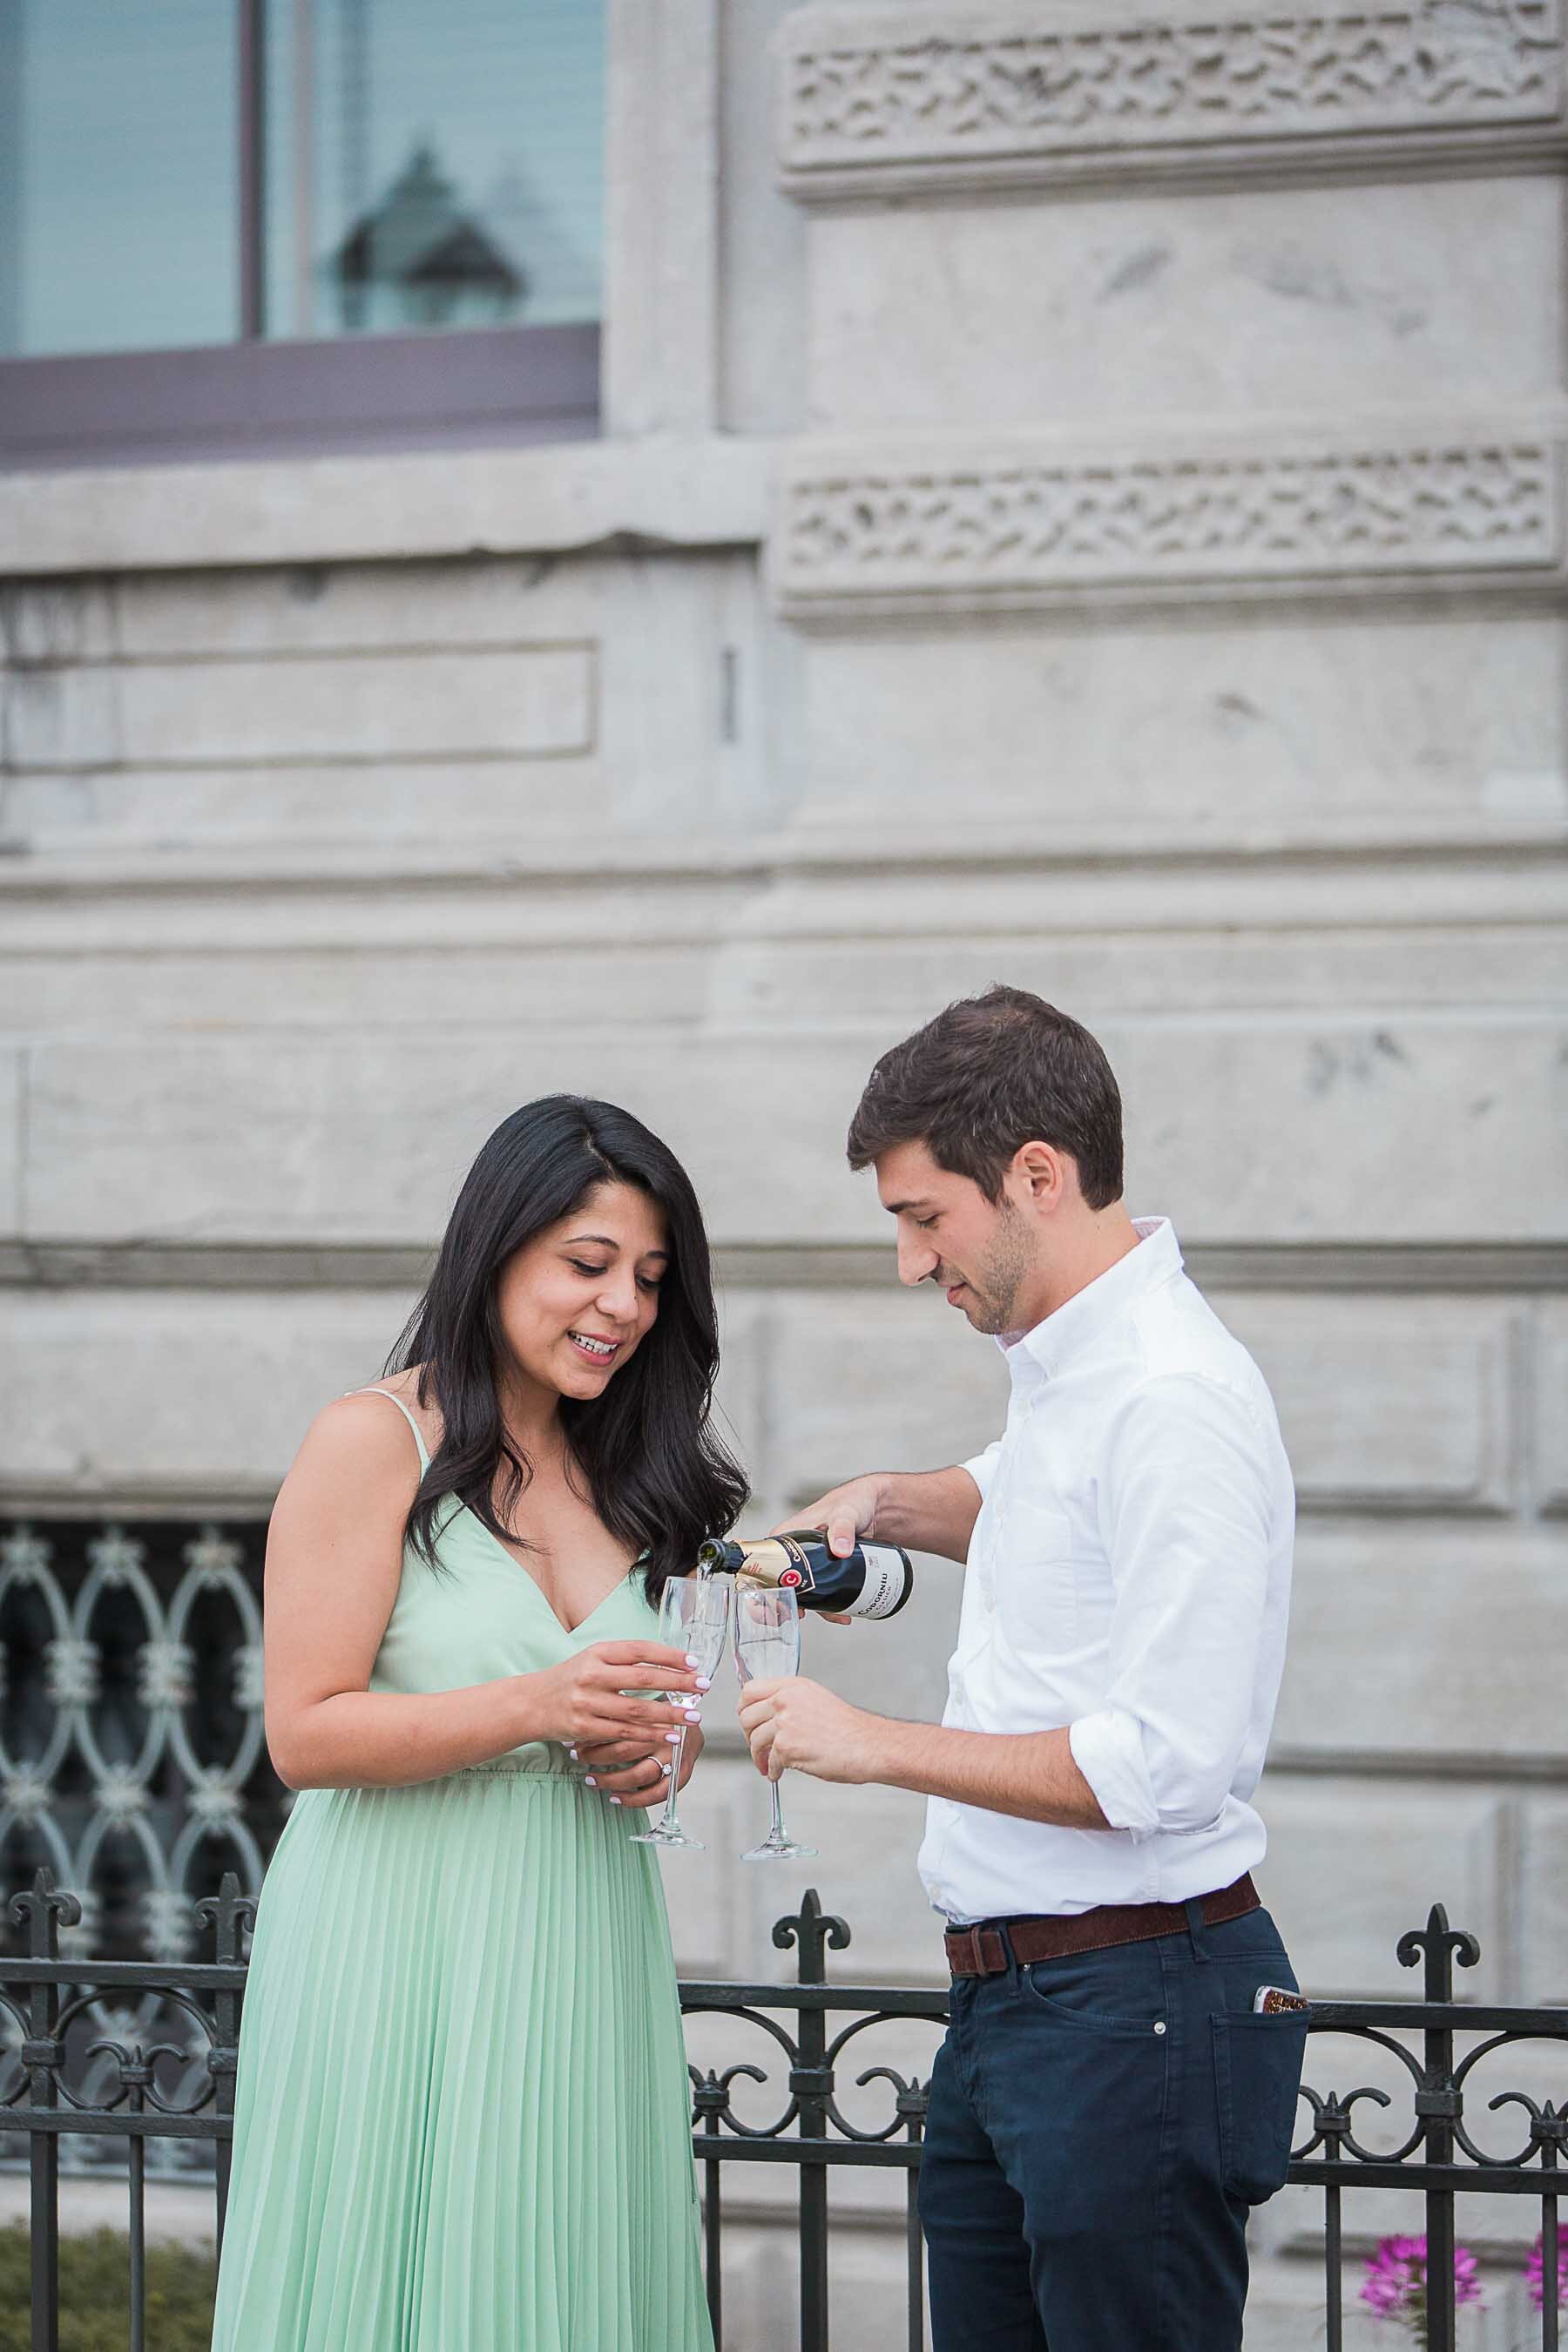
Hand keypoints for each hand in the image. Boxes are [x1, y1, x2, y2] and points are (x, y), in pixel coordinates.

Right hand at [529, 1640, 707, 1748]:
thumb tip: (668, 1663)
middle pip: (644, 1678)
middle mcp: (592, 1674)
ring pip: (637, 1710)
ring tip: (694, 1716)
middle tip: (703, 1686)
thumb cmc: (568, 1680)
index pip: (640, 1650)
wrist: (528, 1704)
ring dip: (670, 1715)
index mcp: (597, 1652)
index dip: (670, 1656)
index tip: (694, 1662)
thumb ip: (623, 1660)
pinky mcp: (584, 1728)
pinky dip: (651, 1736)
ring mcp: (587, 1702)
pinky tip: (670, 1736)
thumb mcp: (591, 1659)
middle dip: (678, 1683)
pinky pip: (624, 1733)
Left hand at [571, 1713, 704, 1809]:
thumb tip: (583, 1714)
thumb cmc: (660, 1704)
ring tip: (591, 1780)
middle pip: (624, 1751)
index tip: (574, 1738)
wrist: (693, 1713)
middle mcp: (666, 1735)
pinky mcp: (682, 1774)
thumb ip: (621, 1706)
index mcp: (656, 1713)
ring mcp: (675, 1757)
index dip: (593, 1735)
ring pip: (637, 1775)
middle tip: (577, 1757)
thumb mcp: (642, 1696)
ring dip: (610, 1780)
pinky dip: (634, 1799)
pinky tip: (616, 1798)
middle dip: (595, 1757)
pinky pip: (656, 1793)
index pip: (618, 1727)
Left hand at [736, 1676, 886, 1784]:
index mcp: (793, 1686)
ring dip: (759, 1756)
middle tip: (757, 1746)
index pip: (750, 1690)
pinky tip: (778, 1773)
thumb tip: (767, 1716)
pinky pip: (770, 1761)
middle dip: (749, 1735)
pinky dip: (772, 1771)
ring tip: (768, 1764)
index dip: (743, 1708)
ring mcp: (785, 1723)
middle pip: (746, 1716)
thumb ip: (790, 1703)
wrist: (867, 1746)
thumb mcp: (816, 1701)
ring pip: (755, 1741)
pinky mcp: (787, 1746)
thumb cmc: (848, 1729)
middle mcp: (786, 1700)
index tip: (747, 1720)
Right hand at [772, 1474, 885, 1625]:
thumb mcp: (845, 1513)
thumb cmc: (853, 1501)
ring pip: (800, 1593)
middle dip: (783, 1606)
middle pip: (777, 1585)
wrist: (876, 1508)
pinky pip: (820, 1593)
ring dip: (812, 1609)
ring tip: (834, 1616)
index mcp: (787, 1536)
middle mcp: (794, 1552)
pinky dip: (828, 1606)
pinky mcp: (825, 1571)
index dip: (760, 1587)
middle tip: (797, 1617)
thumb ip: (842, 1528)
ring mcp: (809, 1564)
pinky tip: (841, 1613)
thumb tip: (840, 1549)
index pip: (761, 1564)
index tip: (772, 1603)